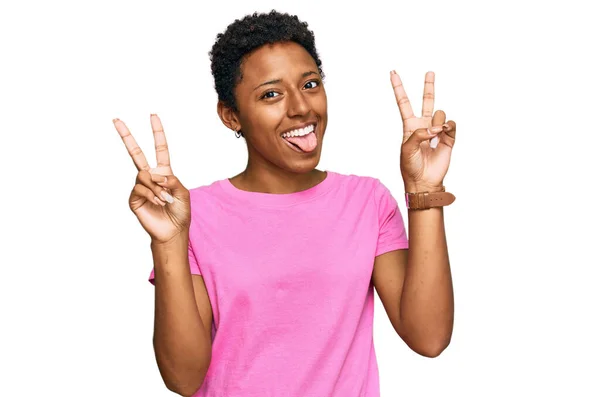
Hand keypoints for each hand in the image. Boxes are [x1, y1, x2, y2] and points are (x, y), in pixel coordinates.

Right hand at [113, 114, 189, 243]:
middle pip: (136, 153)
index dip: (157, 133)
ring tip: (163, 199)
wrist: (172, 231)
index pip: (160, 148)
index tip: (153, 116)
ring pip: (143, 175)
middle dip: (126, 136)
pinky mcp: (134, 198)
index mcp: (164, 172)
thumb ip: (172, 180)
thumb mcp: (183, 193)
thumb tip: (156, 174)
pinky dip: (152, 195)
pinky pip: (140, 188)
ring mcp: (140, 186)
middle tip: (116, 119)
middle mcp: (150, 176)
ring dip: (157, 187)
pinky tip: (157, 203)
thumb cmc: (180, 212)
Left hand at [390, 71, 456, 191]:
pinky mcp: (449, 138)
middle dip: (429, 86)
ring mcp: (437, 131)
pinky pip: (451, 125)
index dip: (399, 88)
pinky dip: (447, 127)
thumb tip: (435, 127)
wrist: (423, 181)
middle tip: (430, 72)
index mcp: (410, 126)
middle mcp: (424, 125)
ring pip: (440, 113)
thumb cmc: (410, 166)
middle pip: (427, 101)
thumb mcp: (407, 148)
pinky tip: (443, 134)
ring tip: (434, 136)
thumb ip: (418, 134)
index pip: (404, 103)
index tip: (393, 73)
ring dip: (436, 123)